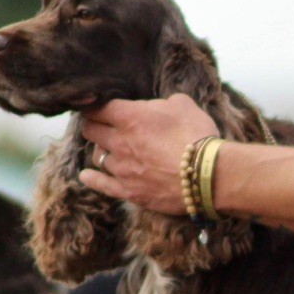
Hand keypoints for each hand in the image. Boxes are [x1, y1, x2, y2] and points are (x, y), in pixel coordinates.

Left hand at [79, 94, 217, 214]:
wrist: (207, 175)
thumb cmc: (197, 135)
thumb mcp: (183, 105)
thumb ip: (162, 102)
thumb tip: (156, 107)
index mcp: (130, 116)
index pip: (97, 108)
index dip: (96, 106)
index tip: (98, 107)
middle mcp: (119, 141)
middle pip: (90, 130)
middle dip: (94, 125)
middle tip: (100, 126)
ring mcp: (122, 168)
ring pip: (97, 156)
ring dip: (101, 150)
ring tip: (108, 149)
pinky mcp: (129, 191)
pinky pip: (101, 184)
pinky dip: (92, 178)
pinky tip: (86, 176)